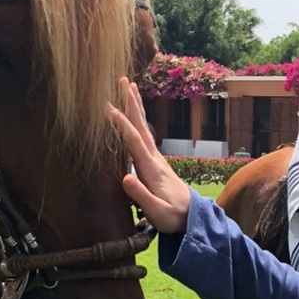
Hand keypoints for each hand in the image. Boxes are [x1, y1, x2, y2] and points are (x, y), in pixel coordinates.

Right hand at [108, 77, 190, 232]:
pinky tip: (134, 116)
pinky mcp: (156, 163)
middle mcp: (154, 159)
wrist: (192, 218)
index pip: (134, 141)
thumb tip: (125, 178)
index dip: (121, 124)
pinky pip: (144, 136)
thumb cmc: (173, 217)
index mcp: (151, 168)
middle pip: (141, 126)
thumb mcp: (157, 211)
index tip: (107, 107)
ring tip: (130, 87)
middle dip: (131, 103)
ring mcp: (156, 159)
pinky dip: (138, 121)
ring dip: (136, 107)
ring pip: (144, 127)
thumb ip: (141, 196)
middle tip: (123, 80)